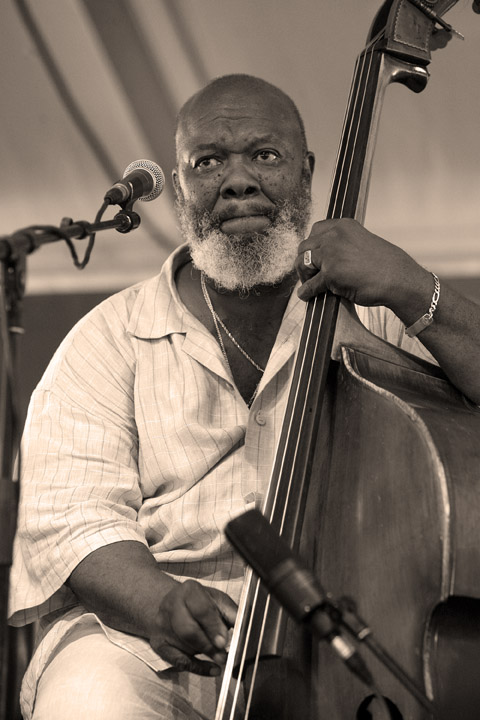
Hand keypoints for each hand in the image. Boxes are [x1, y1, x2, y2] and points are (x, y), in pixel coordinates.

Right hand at [148, 579, 236, 675]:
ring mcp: (162, 625)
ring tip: (220, 658)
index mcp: (189, 591)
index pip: (201, 610)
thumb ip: (231, 613)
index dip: (213, 627)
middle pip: (188, 630)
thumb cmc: (201, 603)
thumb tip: (244, 628)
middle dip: (208, 645)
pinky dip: (198, 668)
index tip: (224, 641)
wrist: (172, 604)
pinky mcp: (159, 643)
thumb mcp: (218, 601)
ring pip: (183, 646)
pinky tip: (213, 670)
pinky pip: (178, 661)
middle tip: (223, 655)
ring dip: (205, 654)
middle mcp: (171, 605)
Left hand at [295, 218, 428, 311]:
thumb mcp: (362, 243)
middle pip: (305, 247)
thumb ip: (343, 245)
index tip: (313, 257)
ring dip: (304, 275)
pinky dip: (306, 292)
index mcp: (343, 226)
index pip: (315, 230)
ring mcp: (331, 254)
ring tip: (308, 284)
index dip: (312, 246)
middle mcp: (334, 236)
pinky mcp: (330, 274)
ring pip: (303, 263)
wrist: (399, 279)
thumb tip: (326, 257)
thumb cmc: (385, 265)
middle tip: (309, 274)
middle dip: (304, 261)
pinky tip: (306, 296)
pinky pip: (310, 284)